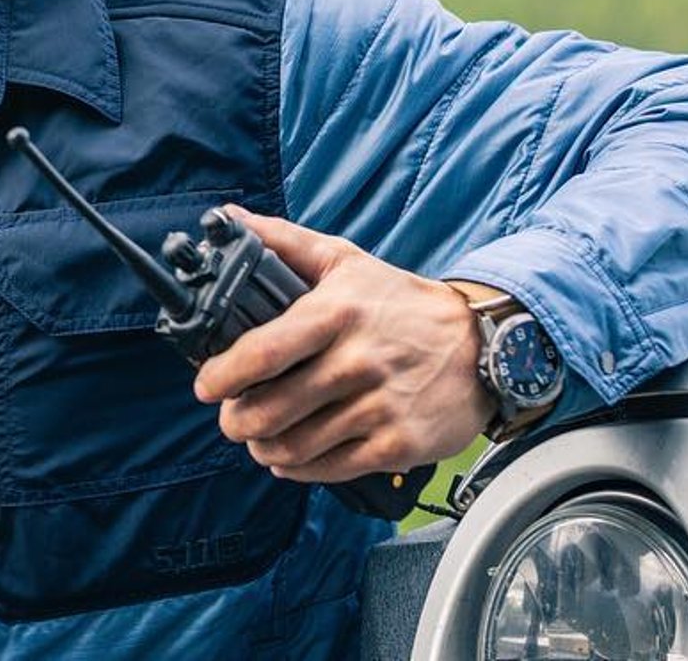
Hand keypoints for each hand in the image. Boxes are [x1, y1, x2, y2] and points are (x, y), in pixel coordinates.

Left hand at [191, 207, 493, 482]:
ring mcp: (379, 407)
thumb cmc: (401, 302)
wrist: (482, 344)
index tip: (205, 386)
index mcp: (337, 314)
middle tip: (231, 416)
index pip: (263, 352)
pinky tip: (289, 456)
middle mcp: (357, 362)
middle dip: (236, 421)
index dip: (223, 375)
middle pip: (271, 410)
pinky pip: (330, 468)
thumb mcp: (344, 260)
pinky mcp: (398, 445)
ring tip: (257, 436)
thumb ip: (283, 241)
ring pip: (295, 446)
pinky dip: (298, 468)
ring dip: (262, 447)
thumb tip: (228, 218)